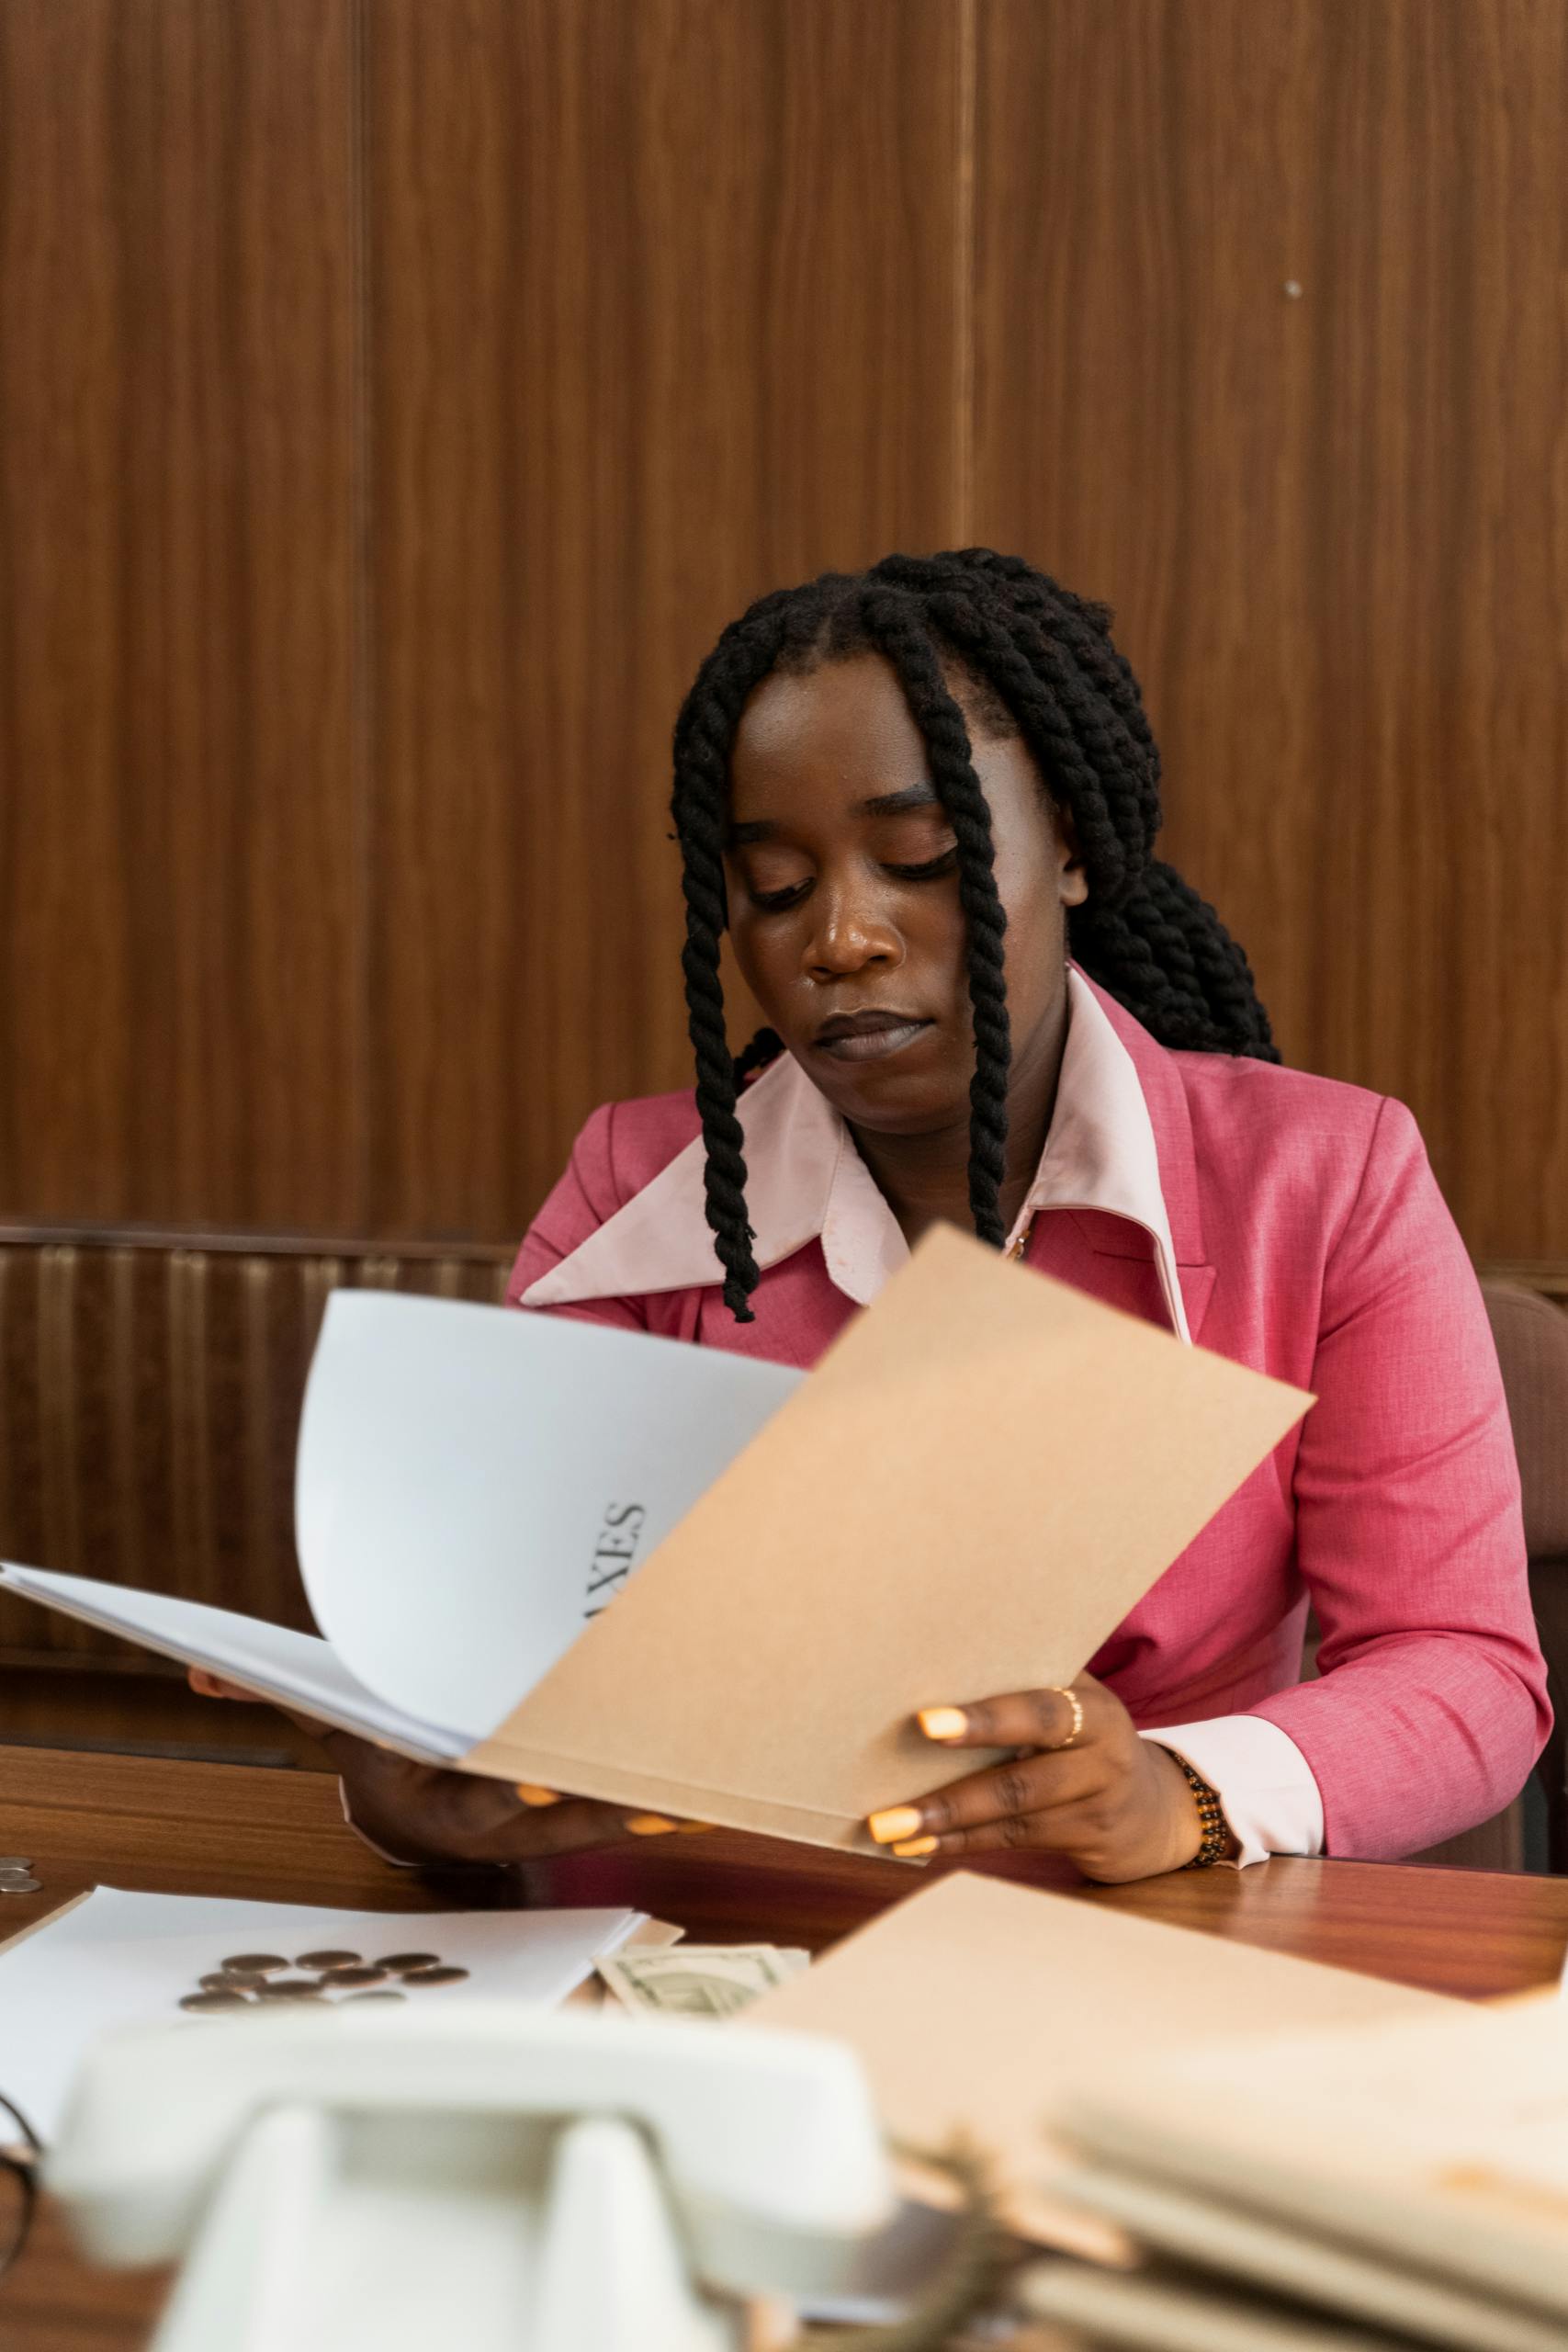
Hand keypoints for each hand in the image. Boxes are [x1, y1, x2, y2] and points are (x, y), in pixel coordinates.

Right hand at [187, 1671, 708, 1865]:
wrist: (416, 1813)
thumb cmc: (389, 1743)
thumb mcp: (336, 1718)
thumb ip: (275, 1690)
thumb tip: (195, 1668)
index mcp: (439, 1790)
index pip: (473, 1789)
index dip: (503, 1787)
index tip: (534, 1778)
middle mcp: (497, 1812)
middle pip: (553, 1808)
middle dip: (593, 1799)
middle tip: (644, 1788)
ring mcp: (547, 1819)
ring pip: (601, 1818)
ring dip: (647, 1808)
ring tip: (697, 1795)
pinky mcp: (586, 1815)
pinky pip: (632, 1816)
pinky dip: (672, 1810)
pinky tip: (717, 1801)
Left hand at [865, 1674, 1223, 1882]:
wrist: (1154, 1807)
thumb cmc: (1084, 1735)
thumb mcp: (1073, 1700)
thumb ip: (1024, 1684)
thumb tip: (929, 1667)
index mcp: (1093, 1706)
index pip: (1037, 1710)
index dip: (984, 1719)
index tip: (925, 1723)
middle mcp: (1103, 1756)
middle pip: (1021, 1779)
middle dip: (950, 1795)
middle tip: (885, 1807)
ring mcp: (1097, 1805)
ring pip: (1012, 1817)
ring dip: (945, 1825)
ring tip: (888, 1829)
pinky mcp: (1088, 1842)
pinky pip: (1015, 1840)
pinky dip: (962, 1842)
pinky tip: (918, 1843)